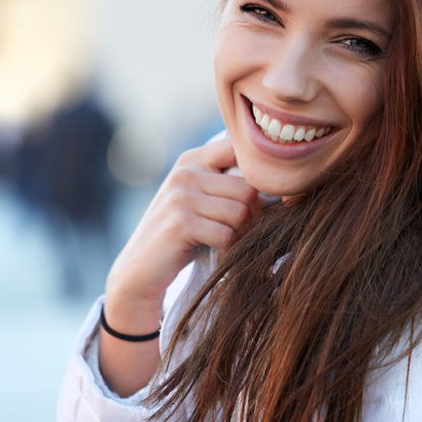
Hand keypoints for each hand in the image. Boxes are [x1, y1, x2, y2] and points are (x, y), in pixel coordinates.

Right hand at [105, 136, 260, 320]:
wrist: (140, 272)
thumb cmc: (181, 237)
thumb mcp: (200, 200)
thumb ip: (228, 183)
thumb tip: (281, 182)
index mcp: (192, 159)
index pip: (240, 150)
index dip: (258, 176)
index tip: (258, 201)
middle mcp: (185, 172)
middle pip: (249, 187)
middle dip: (255, 216)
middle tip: (245, 234)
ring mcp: (180, 196)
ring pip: (241, 211)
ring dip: (242, 235)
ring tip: (230, 244)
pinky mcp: (180, 223)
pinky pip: (227, 234)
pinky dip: (229, 250)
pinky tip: (218, 254)